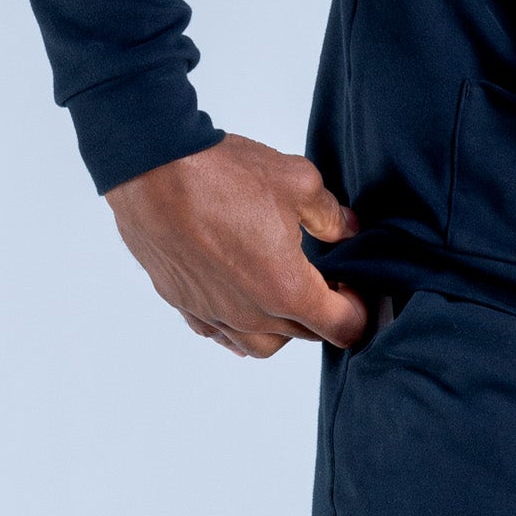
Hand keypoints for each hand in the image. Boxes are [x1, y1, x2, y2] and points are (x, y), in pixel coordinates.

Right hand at [104, 133, 366, 357]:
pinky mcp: (185, 306)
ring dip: (284, 326)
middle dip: (324, 313)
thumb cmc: (224, 175)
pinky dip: (242, 323)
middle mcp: (250, 313)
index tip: (358, 286)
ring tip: (287, 287)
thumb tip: (348, 230)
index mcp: (286, 288)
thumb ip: (330, 214)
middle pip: (304, 336)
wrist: (155, 172)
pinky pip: (223, 333)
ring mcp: (214, 314)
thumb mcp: (299, 181)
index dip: (361, 309)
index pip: (341, 326)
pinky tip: (245, 292)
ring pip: (262, 344)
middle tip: (330, 279)